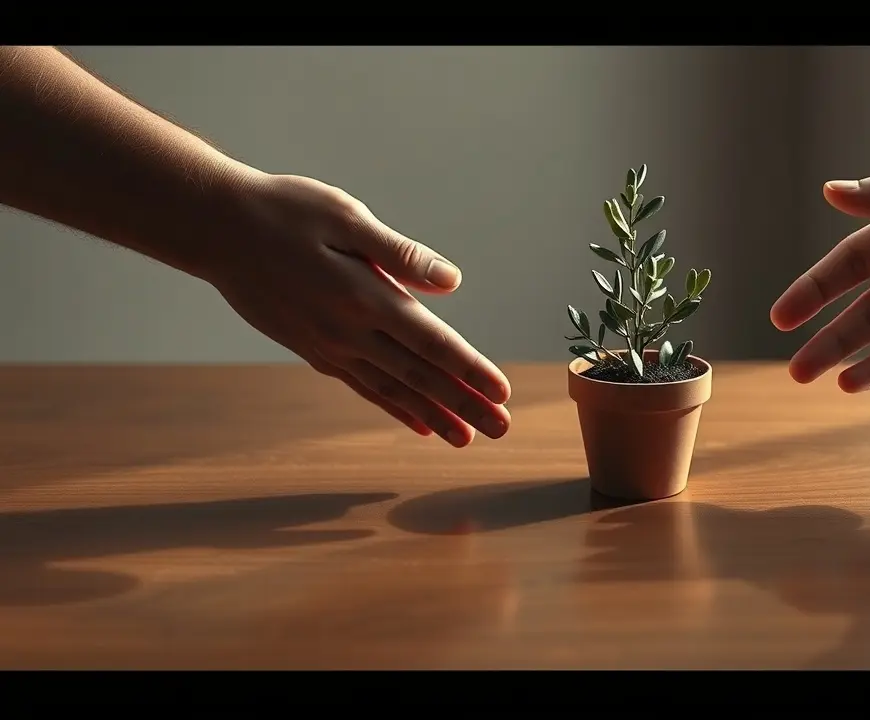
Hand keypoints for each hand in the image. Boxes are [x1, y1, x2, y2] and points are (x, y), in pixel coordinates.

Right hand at [203, 172, 511, 445]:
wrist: (215, 229)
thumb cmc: (285, 211)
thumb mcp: (345, 217)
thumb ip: (400, 254)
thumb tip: (450, 281)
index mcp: (365, 297)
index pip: (431, 342)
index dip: (469, 370)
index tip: (502, 392)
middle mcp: (349, 331)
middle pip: (419, 376)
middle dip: (464, 405)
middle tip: (501, 430)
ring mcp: (329, 346)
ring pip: (392, 390)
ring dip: (433, 415)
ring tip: (466, 439)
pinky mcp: (314, 349)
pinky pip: (363, 387)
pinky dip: (394, 407)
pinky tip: (417, 423)